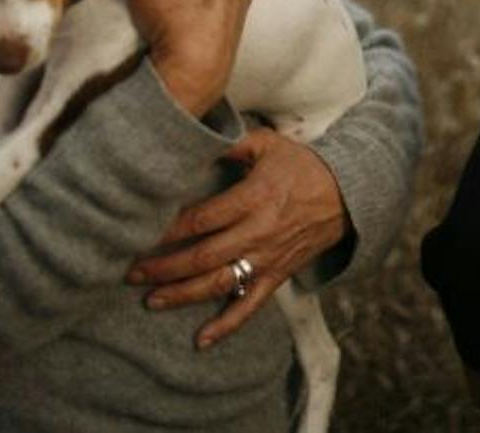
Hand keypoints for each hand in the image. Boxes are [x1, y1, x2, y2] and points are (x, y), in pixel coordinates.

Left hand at [127, 129, 352, 347]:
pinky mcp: (277, 276)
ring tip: (151, 300)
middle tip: (131, 272)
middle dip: (165, 267)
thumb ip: (231, 143)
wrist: (347, 194)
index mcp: (255, 198)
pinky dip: (226, 326)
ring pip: (220, 284)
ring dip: (183, 295)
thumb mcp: (269, 144)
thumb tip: (191, 138)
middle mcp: (259, 233)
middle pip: (204, 256)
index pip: (202, 219)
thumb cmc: (302, 166)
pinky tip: (200, 340)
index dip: (169, 229)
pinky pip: (250, 306)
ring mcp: (268, 259)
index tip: (140, 232)